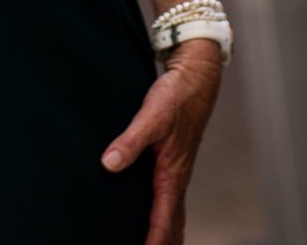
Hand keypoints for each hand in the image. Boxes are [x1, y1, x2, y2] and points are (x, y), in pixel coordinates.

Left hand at [101, 41, 223, 244]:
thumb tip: (110, 164)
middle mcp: (176, 179)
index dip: (153, 242)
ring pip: (173, 215)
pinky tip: (156, 219)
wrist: (196, 78)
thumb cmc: (176, 96)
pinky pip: (170, 202)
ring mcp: (176, 173)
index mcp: (171, 174)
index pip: (163, 221)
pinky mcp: (173, 164)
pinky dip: (166, 219)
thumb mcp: (151, 115)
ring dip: (166, 236)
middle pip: (173, 226)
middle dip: (164, 244)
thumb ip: (130, 141)